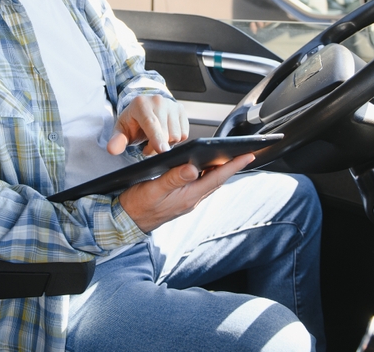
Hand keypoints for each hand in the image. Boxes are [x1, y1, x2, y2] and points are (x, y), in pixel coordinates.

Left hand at [107, 95, 188, 156]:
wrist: (144, 109)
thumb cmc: (132, 122)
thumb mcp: (121, 131)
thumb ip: (117, 140)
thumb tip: (112, 149)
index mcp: (141, 103)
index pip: (151, 123)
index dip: (157, 138)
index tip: (162, 150)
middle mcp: (158, 100)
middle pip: (165, 133)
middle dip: (156, 147)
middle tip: (147, 146)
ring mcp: (171, 104)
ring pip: (176, 135)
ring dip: (167, 143)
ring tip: (156, 139)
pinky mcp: (181, 109)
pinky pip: (184, 134)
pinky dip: (175, 139)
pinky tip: (165, 135)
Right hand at [118, 153, 254, 232]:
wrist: (126, 222)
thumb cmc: (137, 205)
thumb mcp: (153, 189)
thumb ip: (173, 179)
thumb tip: (193, 168)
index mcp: (187, 197)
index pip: (216, 178)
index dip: (233, 166)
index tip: (247, 155)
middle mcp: (191, 200)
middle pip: (217, 180)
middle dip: (231, 167)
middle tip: (244, 152)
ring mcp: (187, 202)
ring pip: (209, 183)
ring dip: (220, 171)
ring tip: (230, 157)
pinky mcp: (181, 201)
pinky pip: (200, 187)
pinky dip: (207, 175)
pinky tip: (205, 168)